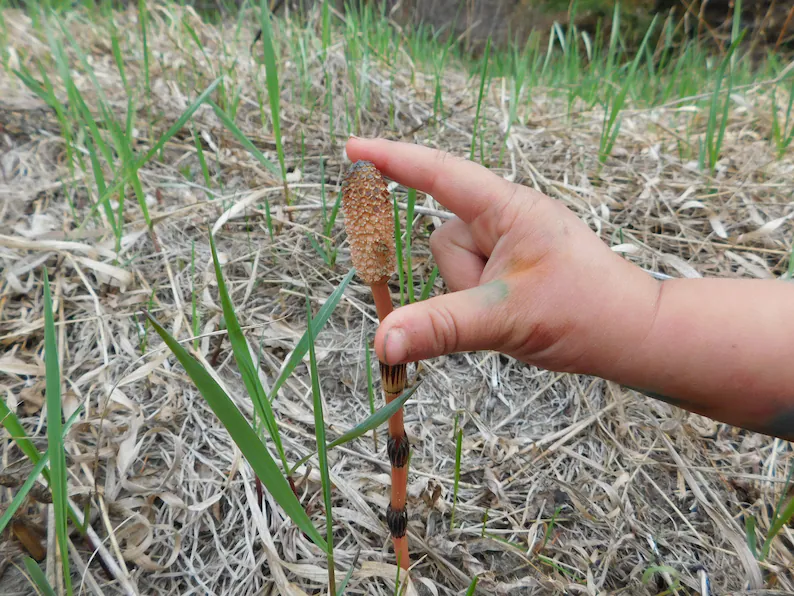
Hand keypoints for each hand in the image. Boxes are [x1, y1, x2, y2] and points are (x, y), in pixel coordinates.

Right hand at [346, 138, 660, 377]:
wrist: (631, 337)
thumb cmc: (585, 312)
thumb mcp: (505, 318)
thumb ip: (439, 326)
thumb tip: (381, 341)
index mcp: (508, 208)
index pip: (440, 174)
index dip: (393, 160)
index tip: (352, 150)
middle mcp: (504, 218)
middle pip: (442, 239)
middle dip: (459, 279)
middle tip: (503, 303)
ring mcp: (506, 245)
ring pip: (453, 267)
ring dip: (470, 297)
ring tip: (516, 312)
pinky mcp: (508, 270)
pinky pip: (467, 283)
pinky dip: (477, 305)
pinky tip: (514, 315)